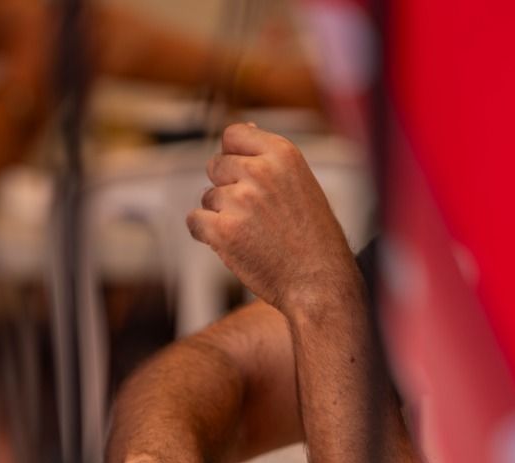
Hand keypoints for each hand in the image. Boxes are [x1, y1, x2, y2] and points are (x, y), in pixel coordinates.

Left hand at [186, 123, 358, 312]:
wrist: (319, 283)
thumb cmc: (312, 238)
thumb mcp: (301, 183)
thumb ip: (270, 158)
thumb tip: (244, 128)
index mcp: (282, 154)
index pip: (233, 135)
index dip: (233, 156)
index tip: (246, 179)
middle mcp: (260, 172)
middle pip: (216, 166)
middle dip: (227, 189)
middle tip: (255, 216)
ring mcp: (240, 200)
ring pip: (208, 198)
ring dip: (222, 215)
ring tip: (254, 235)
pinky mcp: (223, 230)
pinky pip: (194, 222)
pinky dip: (206, 235)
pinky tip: (232, 245)